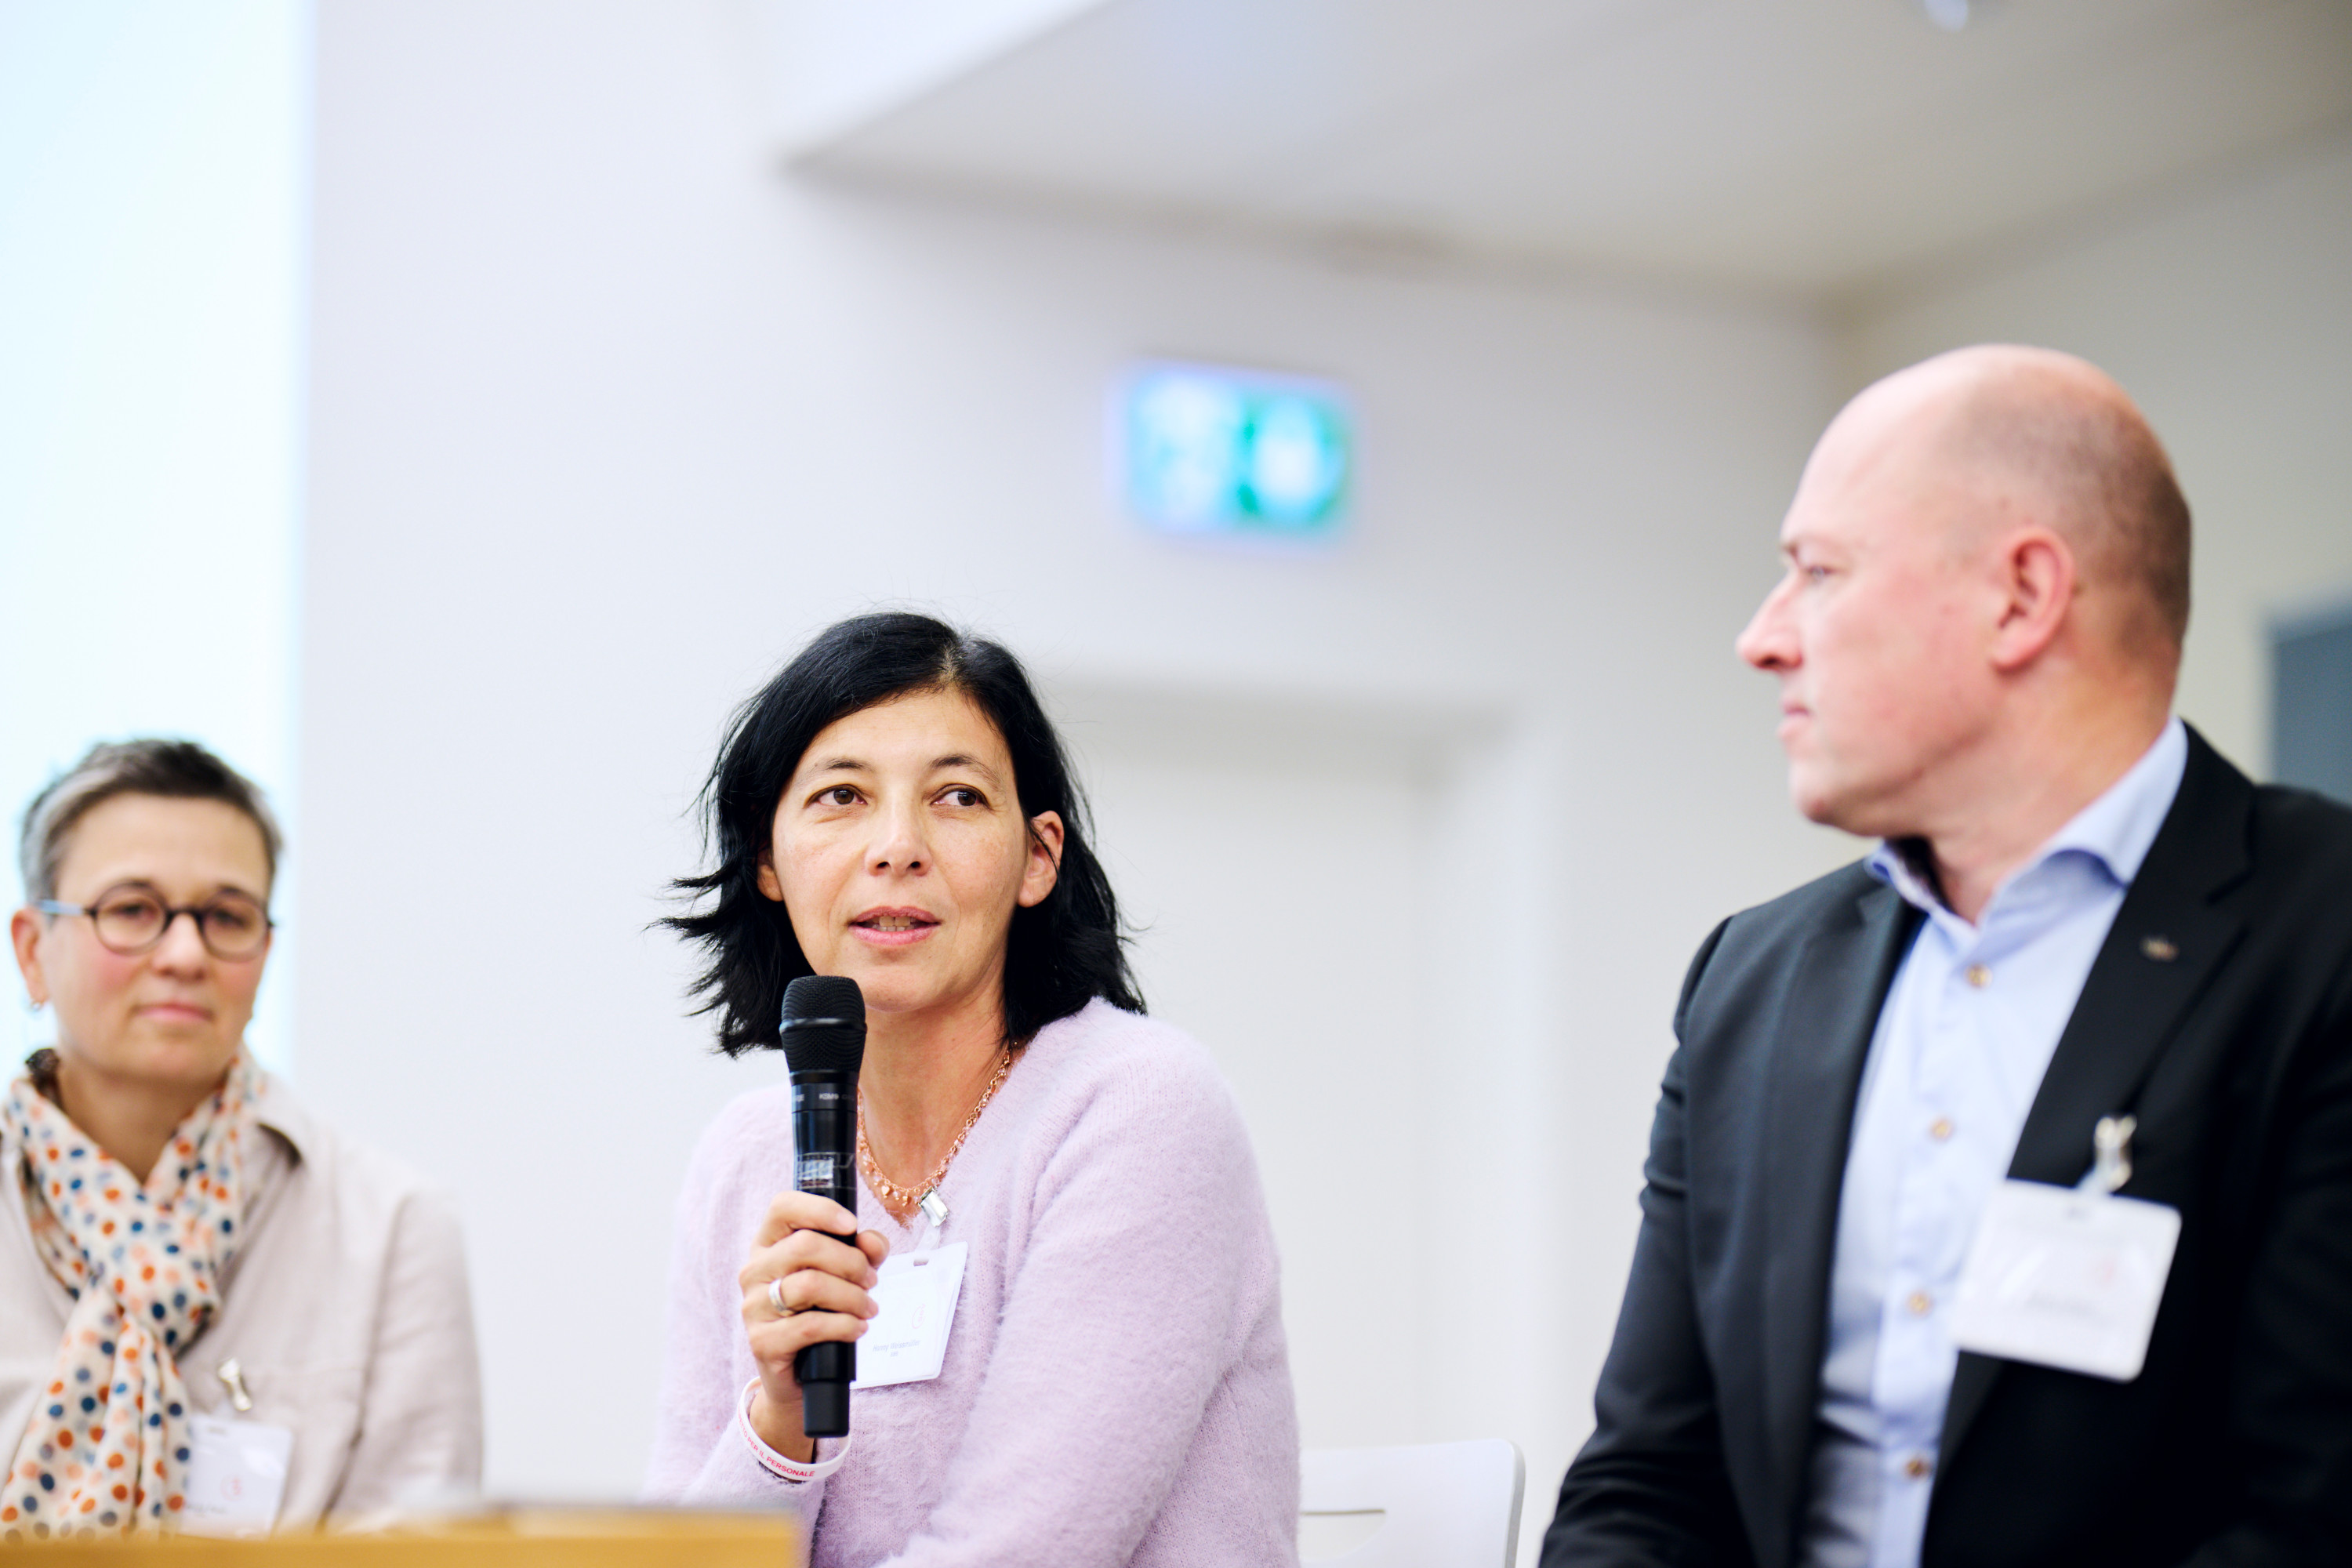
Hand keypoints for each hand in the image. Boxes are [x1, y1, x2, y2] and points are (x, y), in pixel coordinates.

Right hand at [739, 1192, 890, 1461]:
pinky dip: (844, 1325)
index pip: (782, 1207)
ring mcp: (753, 1306)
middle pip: (805, 1246)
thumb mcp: (846, 1274)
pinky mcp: (762, 1341)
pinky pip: (810, 1325)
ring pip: (809, 1285)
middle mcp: (754, 1270)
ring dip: (851, 1296)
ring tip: (868, 1307)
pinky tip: (857, 1328)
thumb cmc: (822, 1311)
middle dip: (850, 1262)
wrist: (801, 1372)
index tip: (852, 1225)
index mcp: (769, 1244)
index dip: (820, 1209)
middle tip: (870, 1280)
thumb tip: (872, 1242)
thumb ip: (863, 1251)